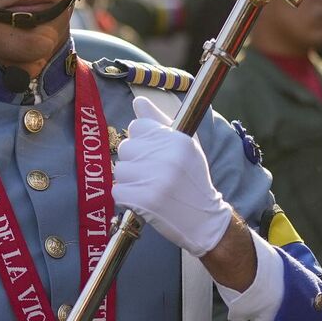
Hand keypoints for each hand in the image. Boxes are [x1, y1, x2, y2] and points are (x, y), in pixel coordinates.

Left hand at [112, 96, 234, 256]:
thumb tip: (137, 101)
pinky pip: (117, 190)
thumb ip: (159, 121)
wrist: (204, 219)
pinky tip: (144, 200)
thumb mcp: (184, 145)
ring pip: (119, 169)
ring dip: (129, 181)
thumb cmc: (192, 179)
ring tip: (150, 188)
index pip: (137, 126)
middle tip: (153, 175)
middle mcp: (166, 156)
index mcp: (176, 139)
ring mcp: (155, 179)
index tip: (153, 155)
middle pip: (125, 147)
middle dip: (135, 162)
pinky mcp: (144, 200)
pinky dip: (126, 197)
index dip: (142, 142)